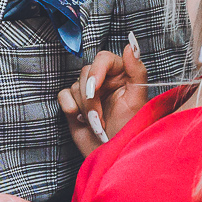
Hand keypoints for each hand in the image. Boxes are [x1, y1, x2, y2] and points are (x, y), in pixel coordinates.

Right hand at [58, 37, 150, 157]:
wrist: (112, 157)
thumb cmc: (129, 131)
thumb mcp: (137, 101)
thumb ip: (137, 71)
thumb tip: (132, 44)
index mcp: (122, 75)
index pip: (104, 58)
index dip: (97, 71)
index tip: (94, 89)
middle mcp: (105, 81)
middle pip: (86, 72)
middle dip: (91, 98)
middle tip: (100, 118)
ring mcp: (88, 93)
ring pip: (75, 85)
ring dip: (84, 107)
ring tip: (97, 124)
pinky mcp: (74, 104)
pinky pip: (63, 95)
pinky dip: (69, 107)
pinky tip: (80, 120)